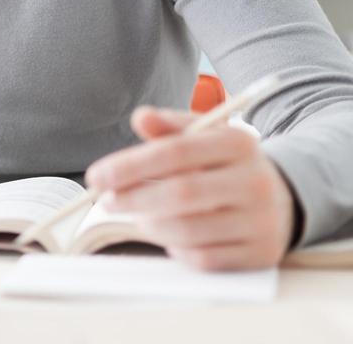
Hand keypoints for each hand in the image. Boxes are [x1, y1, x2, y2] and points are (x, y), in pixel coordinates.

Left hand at [84, 106, 296, 270]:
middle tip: (108, 201)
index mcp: (239, 143)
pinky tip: (171, 237)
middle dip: (134, 199)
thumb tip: (140, 117)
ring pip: (189, 231)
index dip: (130, 166)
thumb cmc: (226, 163)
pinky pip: (204, 259)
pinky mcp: (260, 255)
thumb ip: (169, 127)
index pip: (176, 152)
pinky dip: (177, 249)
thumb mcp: (204, 135)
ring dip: (152, 226)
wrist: (280, 197)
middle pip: (182, 194)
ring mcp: (261, 221)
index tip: (97, 176)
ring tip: (140, 217)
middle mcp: (254, 182)